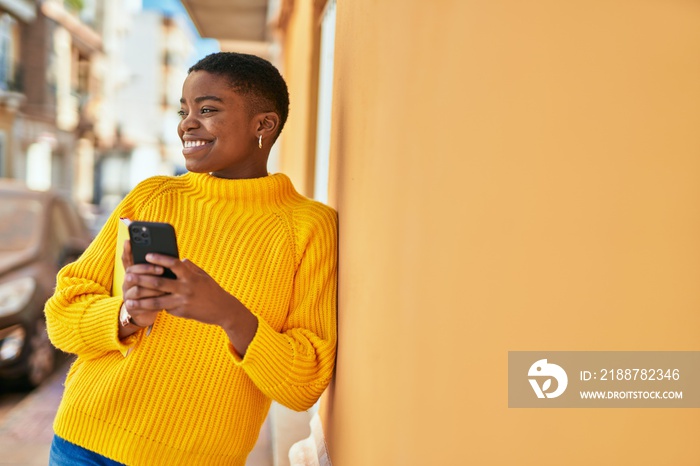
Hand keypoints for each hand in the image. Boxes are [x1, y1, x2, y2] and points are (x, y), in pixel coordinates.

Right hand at [119, 240, 162, 334]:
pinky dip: (151, 302)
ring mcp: (127, 295)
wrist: (147, 312)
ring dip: (152, 289)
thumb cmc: (155, 290)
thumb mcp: (156, 277)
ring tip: (165, 288)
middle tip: (161, 269)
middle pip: (131, 273)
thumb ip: (159, 266)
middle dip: (147, 270)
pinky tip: (161, 300)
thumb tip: (172, 253)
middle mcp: (127, 282)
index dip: (128, 251)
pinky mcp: (131, 307)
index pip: (127, 259)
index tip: (134, 244)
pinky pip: (139, 304)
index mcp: (132, 272)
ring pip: (137, 290)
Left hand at [124, 253, 258, 355]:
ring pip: (156, 301)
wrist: (223, 310)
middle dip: (141, 279)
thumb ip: (188, 267)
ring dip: (141, 301)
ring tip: (129, 300)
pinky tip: (145, 307)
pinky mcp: (181, 312)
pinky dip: (156, 306)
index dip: (160, 258)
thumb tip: (177, 260)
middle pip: (159, 283)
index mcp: (191, 276)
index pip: (173, 264)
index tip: (147, 255)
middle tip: (128, 276)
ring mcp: (182, 302)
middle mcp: (186, 289)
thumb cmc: (211, 289)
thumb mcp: (202, 275)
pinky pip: (165, 308)